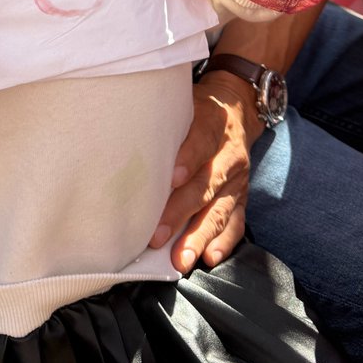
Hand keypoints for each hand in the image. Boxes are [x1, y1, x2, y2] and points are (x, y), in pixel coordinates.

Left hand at [148, 72, 262, 270]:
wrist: (237, 109)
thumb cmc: (196, 111)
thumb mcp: (182, 104)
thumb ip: (162, 121)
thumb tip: (121, 136)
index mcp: (213, 125)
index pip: (201, 141)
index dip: (187, 159)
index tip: (170, 179)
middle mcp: (228, 154)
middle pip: (206, 184)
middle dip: (181, 211)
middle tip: (157, 236)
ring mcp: (237, 179)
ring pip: (219, 210)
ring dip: (200, 236)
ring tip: (182, 259)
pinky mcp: (241, 197)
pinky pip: (235, 222)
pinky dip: (224, 242)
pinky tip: (209, 257)